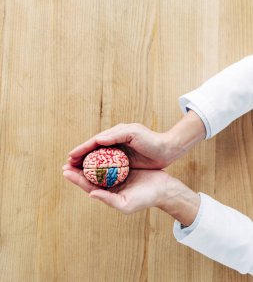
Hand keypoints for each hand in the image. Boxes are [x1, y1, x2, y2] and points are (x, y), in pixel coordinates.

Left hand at [62, 164, 199, 224]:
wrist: (164, 189)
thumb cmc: (146, 198)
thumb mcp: (126, 204)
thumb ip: (108, 200)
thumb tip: (90, 194)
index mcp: (109, 195)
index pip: (88, 186)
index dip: (76, 178)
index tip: (65, 170)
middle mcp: (111, 186)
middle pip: (90, 176)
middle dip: (77, 169)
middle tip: (66, 160)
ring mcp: (117, 176)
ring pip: (98, 168)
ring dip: (87, 161)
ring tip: (77, 154)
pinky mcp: (124, 167)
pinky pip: (109, 160)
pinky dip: (101, 155)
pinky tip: (95, 148)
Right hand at [68, 111, 205, 168]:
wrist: (167, 149)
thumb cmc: (151, 141)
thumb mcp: (134, 133)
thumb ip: (115, 135)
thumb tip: (97, 139)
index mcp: (114, 135)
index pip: (93, 143)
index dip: (81, 149)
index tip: (69, 157)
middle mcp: (114, 143)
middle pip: (92, 152)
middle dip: (80, 158)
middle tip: (67, 167)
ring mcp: (119, 153)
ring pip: (98, 160)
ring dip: (86, 166)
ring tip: (74, 173)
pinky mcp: (124, 161)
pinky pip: (107, 166)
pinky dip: (97, 171)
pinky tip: (92, 178)